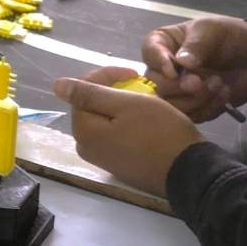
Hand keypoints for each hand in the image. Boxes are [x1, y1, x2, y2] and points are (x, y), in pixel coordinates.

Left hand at [53, 67, 204, 196]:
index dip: (107, 75)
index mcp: (82, 130)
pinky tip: (145, 120)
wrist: (190, 172)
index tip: (134, 72)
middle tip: (140, 85)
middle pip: (92, 106)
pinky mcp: (119, 165)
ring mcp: (102, 158)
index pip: (83, 90)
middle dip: (114, 91)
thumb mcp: (126, 104)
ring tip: (145, 100)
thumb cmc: (160, 132)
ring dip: (121, 105)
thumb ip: (88, 94)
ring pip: (105, 120)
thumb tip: (56, 86)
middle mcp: (85, 147)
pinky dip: (126, 122)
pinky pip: (115, 135)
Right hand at [141, 16, 246, 121]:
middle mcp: (163, 69)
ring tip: (219, 84)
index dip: (158, 63)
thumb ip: (196, 45)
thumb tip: (182, 63)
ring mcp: (177, 92)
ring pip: (171, 107)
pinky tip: (223, 95)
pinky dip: (208, 109)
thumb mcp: (212, 32)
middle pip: (154, 86)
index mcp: (162, 44)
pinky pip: (192, 117)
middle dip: (178, 87)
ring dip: (196, 100)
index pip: (149, 53)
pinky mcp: (193, 108)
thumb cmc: (229, 37)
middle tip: (200, 82)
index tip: (174, 72)